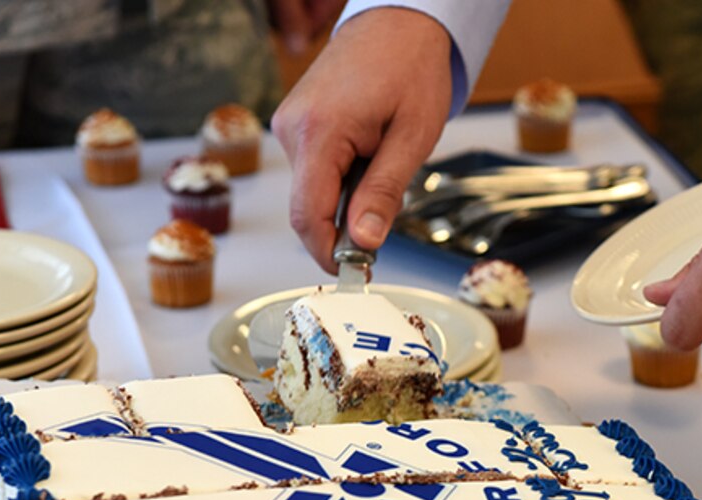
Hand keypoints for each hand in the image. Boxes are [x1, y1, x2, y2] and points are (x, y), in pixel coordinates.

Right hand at [271, 7, 452, 272]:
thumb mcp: (412, 138)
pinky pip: (311, 169)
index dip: (327, 252)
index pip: (307, 215)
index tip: (353, 273)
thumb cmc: (411, 68)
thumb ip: (383, 193)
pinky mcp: (294, 123)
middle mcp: (292, 128)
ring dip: (342, 198)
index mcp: (319, 131)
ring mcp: (289, 124)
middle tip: (381, 225)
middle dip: (340, 226)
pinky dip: (337, 178)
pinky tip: (365, 156)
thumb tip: (363, 241)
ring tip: (380, 166)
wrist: (398, 23)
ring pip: (309, 190)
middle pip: (306, 207)